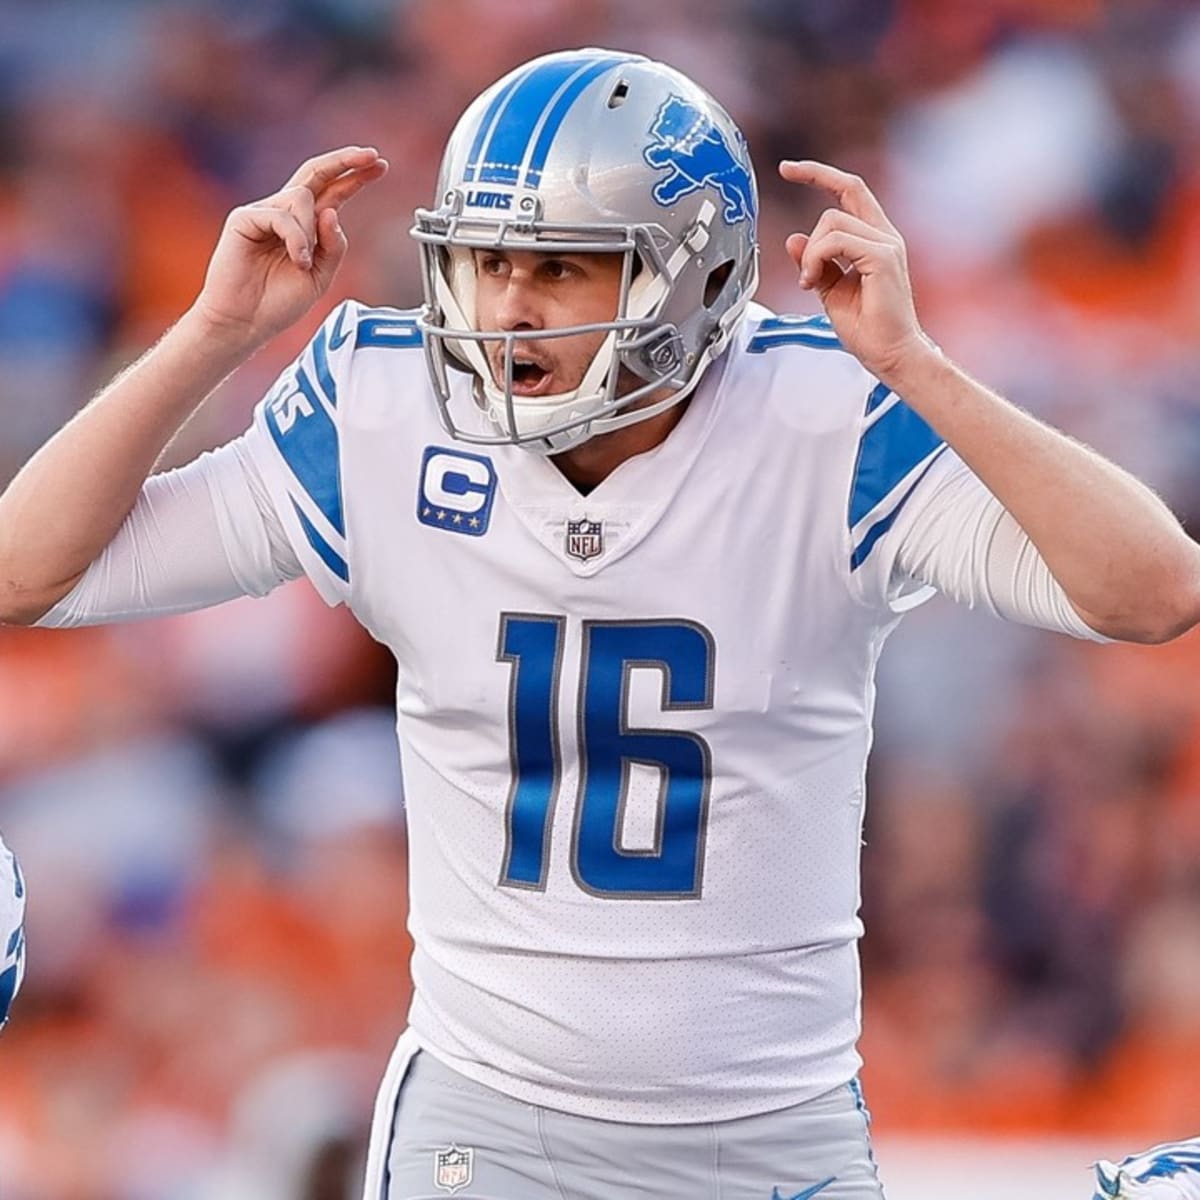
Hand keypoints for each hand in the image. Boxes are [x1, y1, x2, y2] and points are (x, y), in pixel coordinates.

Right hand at [191, 146, 388, 348]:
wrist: (246, 323)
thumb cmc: (277, 303)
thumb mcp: (321, 277)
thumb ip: (334, 247)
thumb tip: (334, 212)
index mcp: (306, 227)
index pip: (333, 192)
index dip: (355, 177)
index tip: (380, 165)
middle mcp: (285, 214)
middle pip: (316, 173)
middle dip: (345, 161)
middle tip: (371, 155)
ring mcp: (264, 213)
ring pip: (301, 198)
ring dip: (311, 232)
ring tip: (304, 263)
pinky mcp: (244, 219)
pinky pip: (281, 216)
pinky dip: (296, 239)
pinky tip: (297, 260)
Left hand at [779, 160, 935, 386]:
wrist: (890, 355)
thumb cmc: (867, 329)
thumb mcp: (830, 291)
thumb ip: (814, 263)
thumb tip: (793, 240)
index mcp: (875, 239)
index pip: (849, 191)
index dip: (819, 174)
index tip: (787, 168)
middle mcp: (884, 235)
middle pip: (840, 198)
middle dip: (811, 213)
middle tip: (804, 269)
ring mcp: (886, 244)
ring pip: (831, 221)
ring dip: (810, 253)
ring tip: (809, 284)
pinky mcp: (883, 257)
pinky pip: (835, 241)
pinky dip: (815, 259)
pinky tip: (812, 283)